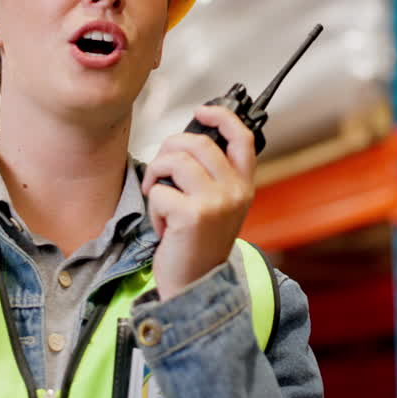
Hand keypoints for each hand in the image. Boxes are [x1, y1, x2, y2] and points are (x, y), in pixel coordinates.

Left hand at [141, 104, 257, 300]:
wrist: (195, 286)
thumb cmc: (199, 244)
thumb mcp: (219, 207)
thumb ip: (212, 175)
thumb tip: (185, 143)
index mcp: (244, 185)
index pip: (242, 138)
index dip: (221, 117)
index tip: (202, 112)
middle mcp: (235, 191)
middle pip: (196, 142)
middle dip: (168, 150)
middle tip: (160, 171)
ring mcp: (216, 202)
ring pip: (173, 161)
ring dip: (155, 177)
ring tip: (159, 200)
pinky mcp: (192, 215)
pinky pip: (158, 190)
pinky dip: (152, 208)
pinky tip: (163, 227)